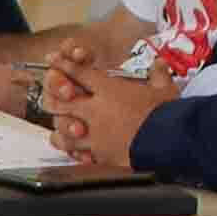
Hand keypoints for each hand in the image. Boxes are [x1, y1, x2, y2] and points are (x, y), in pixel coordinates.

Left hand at [54, 63, 174, 168]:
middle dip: (54, 98)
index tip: (51, 60)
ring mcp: (95, 134)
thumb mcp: (165, 90)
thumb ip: (159, 75)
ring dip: (61, 131)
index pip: (80, 73)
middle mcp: (97, 110)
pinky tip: (76, 155)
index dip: (63, 65)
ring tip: (57, 134)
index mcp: (110, 90)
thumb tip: (159, 63)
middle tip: (49, 98)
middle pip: (63, 101)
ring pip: (65, 131)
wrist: (167, 141)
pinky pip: (80, 154)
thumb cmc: (165, 113)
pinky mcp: (100, 155)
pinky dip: (77, 154)